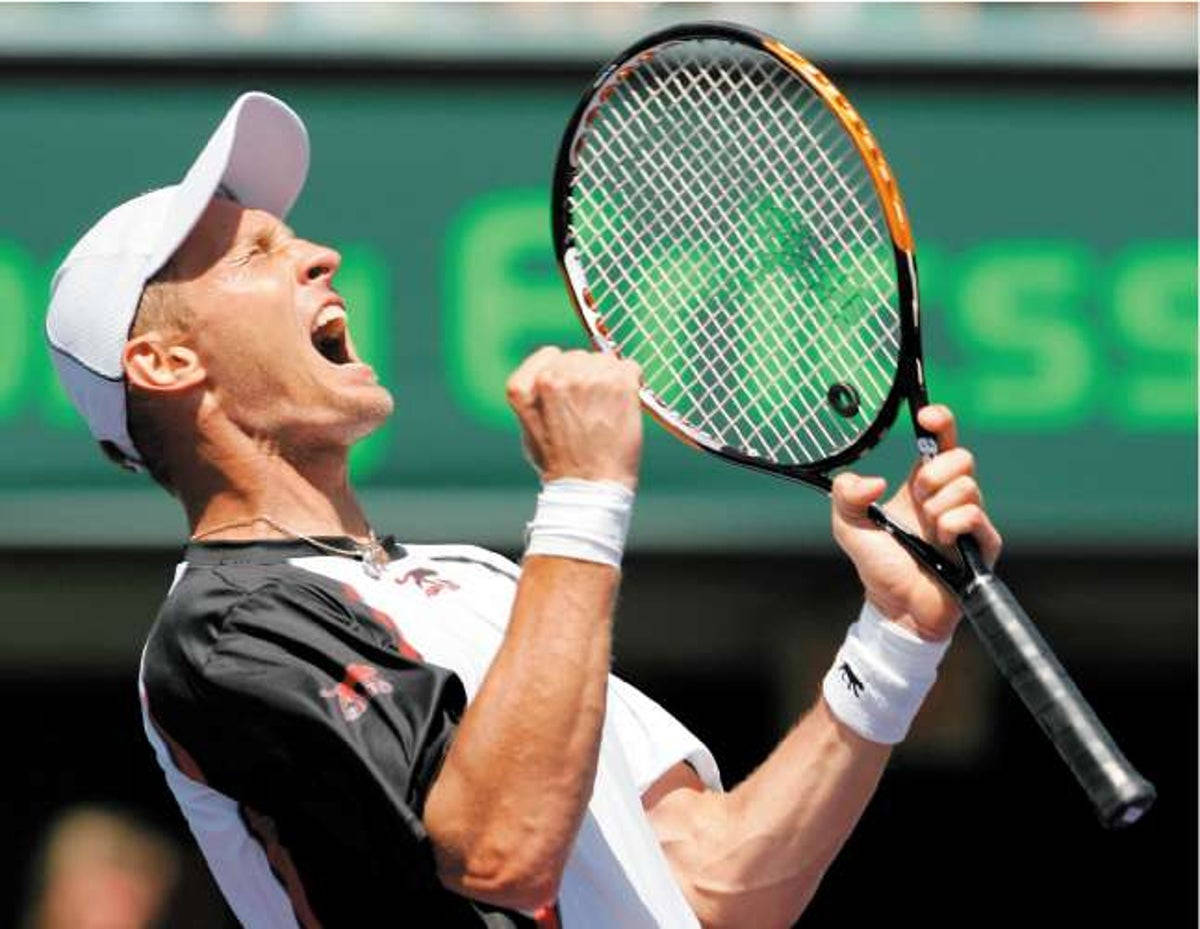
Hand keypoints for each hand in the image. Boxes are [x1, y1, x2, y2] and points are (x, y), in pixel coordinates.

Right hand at [506, 346, 642, 489]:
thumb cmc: (559, 463)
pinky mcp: (618, 382)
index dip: (563, 373)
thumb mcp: (530, 427)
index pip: (550, 355)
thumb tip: (558, 372)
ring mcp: (587, 377)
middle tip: (592, 410)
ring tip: (606, 412)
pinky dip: (632, 384)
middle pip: (579, 357)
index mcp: (525, 385)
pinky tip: (624, 407)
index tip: (570, 393)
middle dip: (587, 377)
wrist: (589, 486)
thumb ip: (539, 394)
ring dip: (610, 381)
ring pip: (605, 361)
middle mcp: (554, 376)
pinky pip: (630, 368)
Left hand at [830, 405, 1001, 641]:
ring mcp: (969, 519)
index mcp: (922, 485)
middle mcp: (949, 497)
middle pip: (962, 457)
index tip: (926, 417)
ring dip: (938, 507)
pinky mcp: (984, 544)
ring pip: (967, 487)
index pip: (941, 442)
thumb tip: (872, 481)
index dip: (940, 423)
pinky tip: (942, 541)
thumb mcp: (847, 526)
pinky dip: (952, 525)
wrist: (896, 607)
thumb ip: (846, 496)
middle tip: (916, 495)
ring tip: (927, 530)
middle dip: (934, 473)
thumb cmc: (879, 564)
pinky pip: (974, 517)